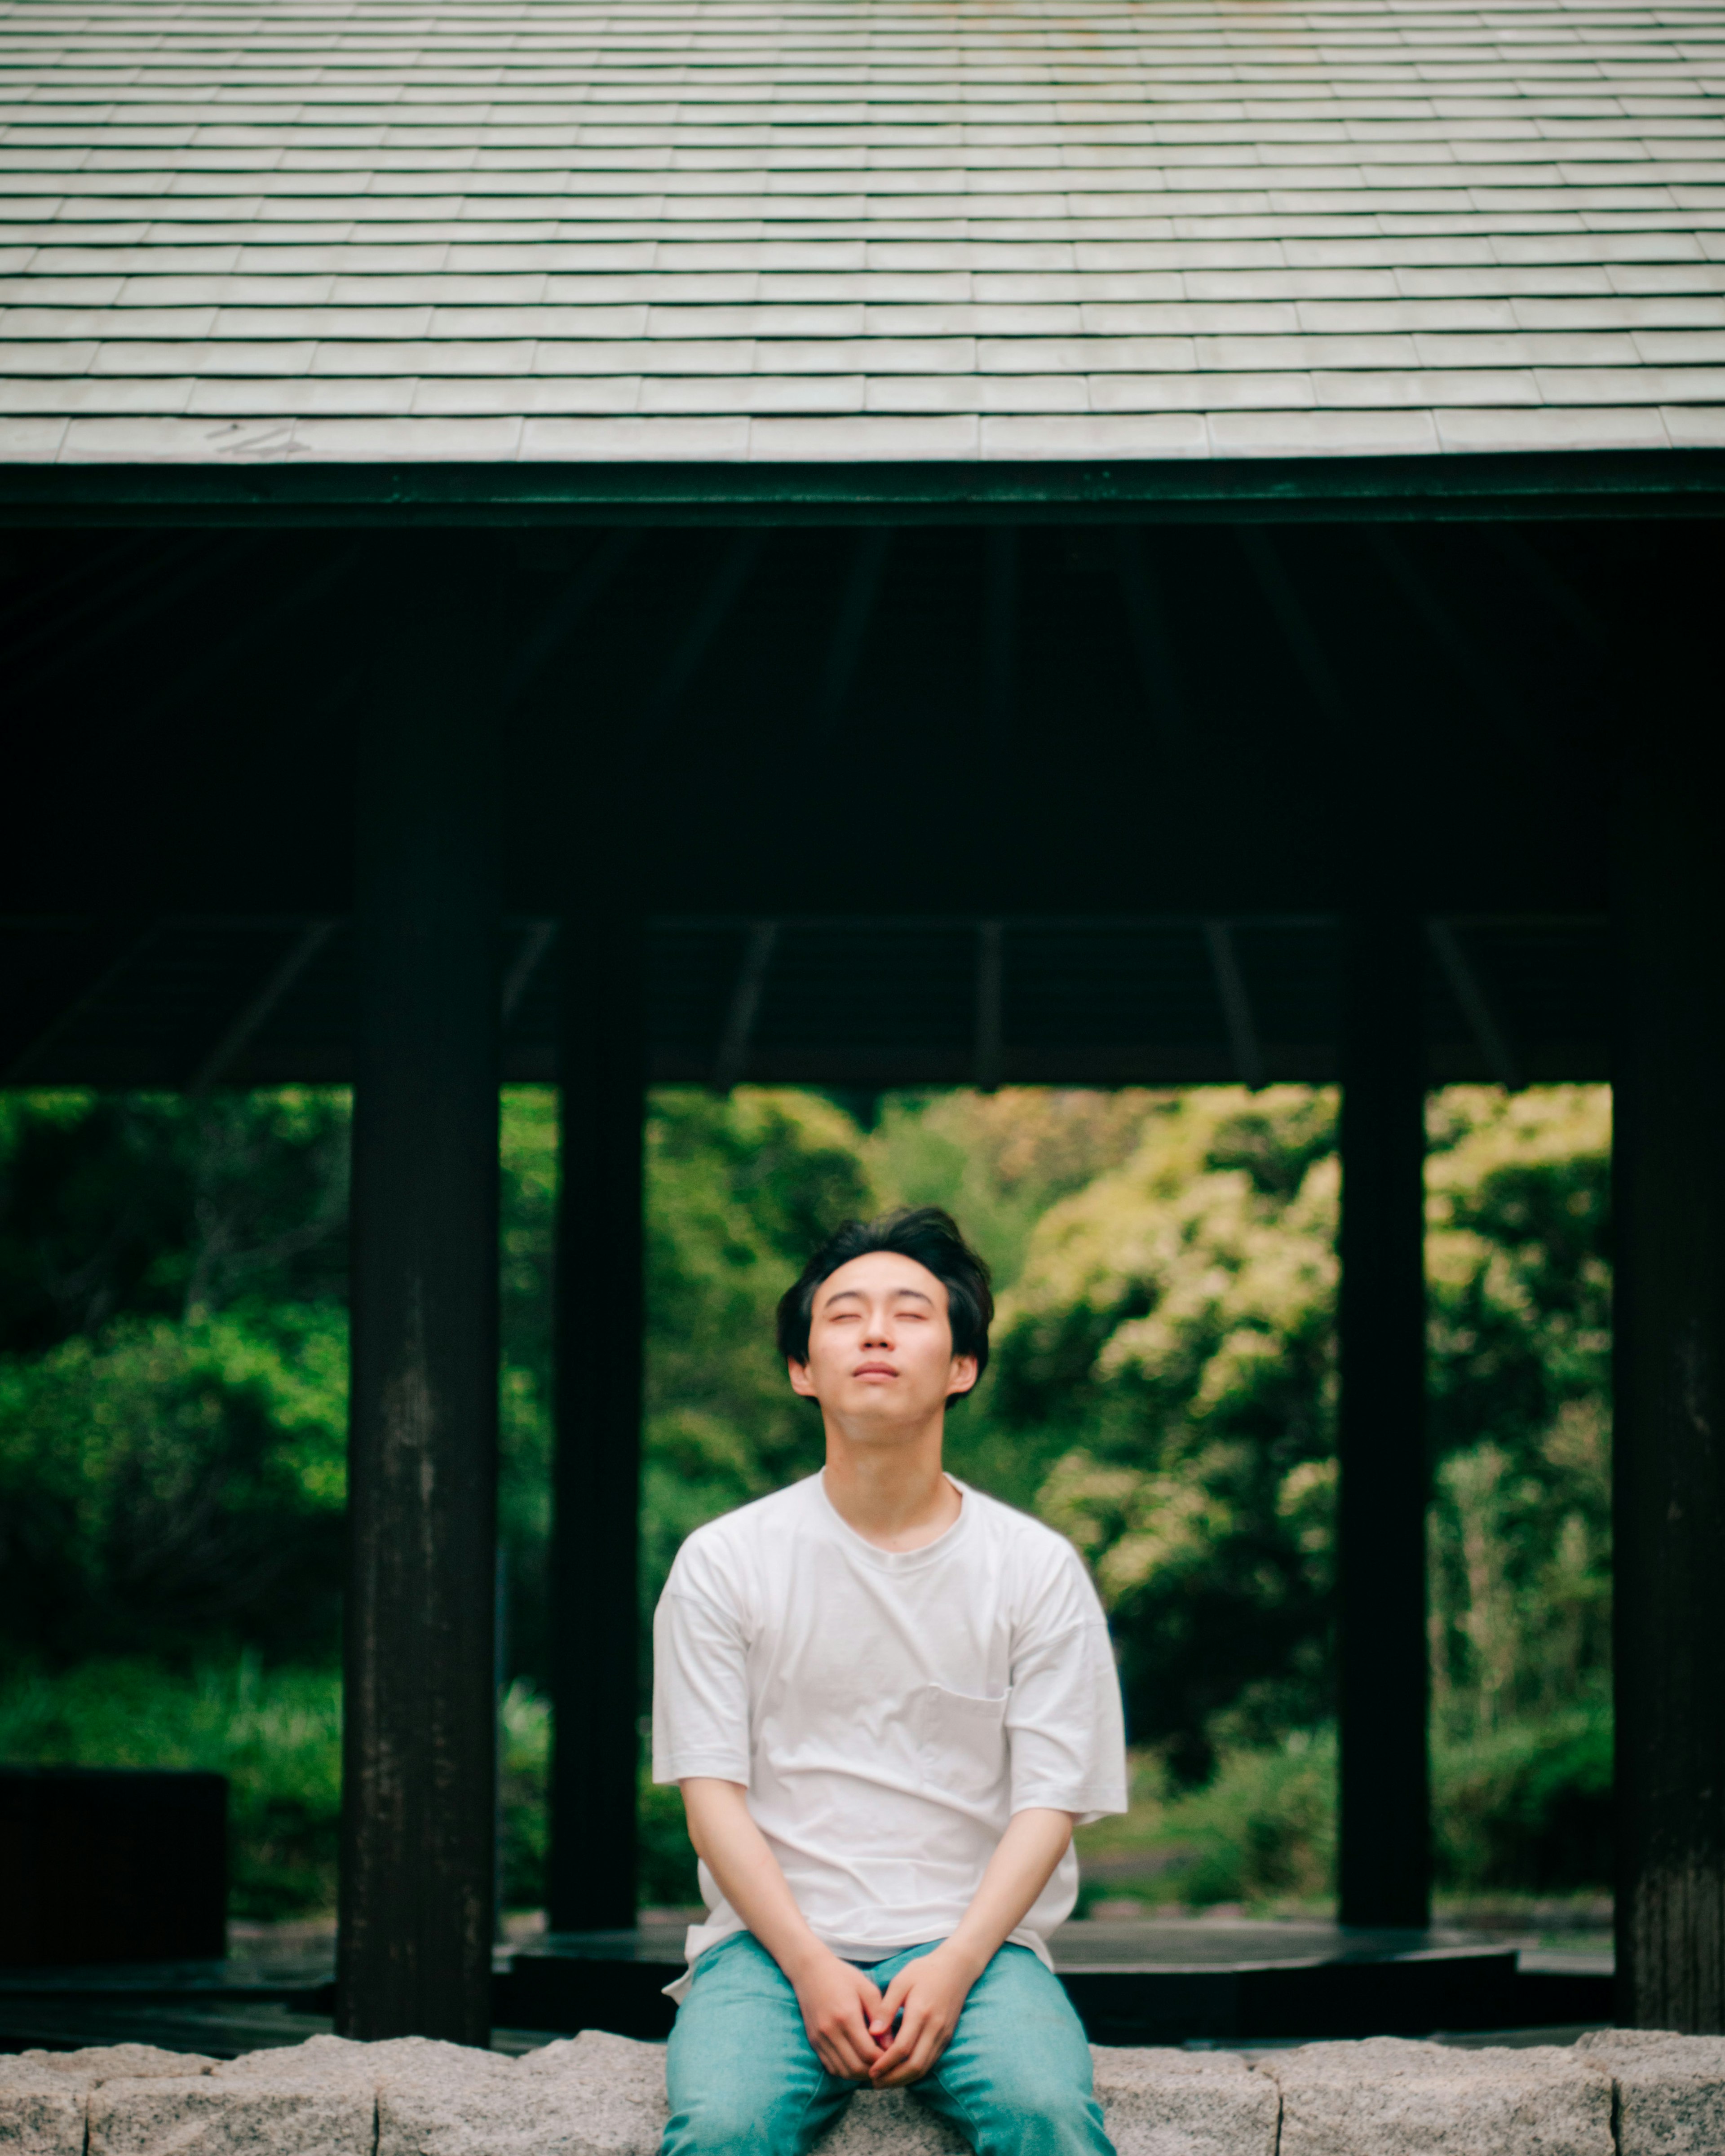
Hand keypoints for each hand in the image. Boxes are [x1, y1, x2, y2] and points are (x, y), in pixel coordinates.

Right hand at [790, 1947, 889, 2079]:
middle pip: (856, 2067)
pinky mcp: (814, 2042)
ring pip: (843, 2072)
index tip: (896, 2057)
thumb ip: (880, 2016)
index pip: (868, 2053)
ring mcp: (820, 2039)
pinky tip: (858, 2063)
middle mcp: (830, 2031)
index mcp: (846, 2016)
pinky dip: (846, 2071)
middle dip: (875, 2071)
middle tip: (888, 2065)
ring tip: (875, 2066)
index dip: (884, 2060)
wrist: (810, 1970)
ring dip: (861, 2074)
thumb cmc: (843, 1976)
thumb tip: (891, 2044)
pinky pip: (832, 2067)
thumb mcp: (868, 1989)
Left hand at [866, 1943, 981, 2086]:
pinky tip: (901, 2071)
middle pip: (915, 2065)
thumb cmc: (924, 1971)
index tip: (871, 2071)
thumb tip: (872, 2033)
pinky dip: (915, 2071)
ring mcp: (943, 2035)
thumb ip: (886, 2008)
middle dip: (894, 2078)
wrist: (956, 1968)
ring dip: (904, 2079)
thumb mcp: (901, 1981)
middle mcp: (935, 2028)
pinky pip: (931, 2061)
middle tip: (875, 2082)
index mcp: (921, 2012)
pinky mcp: (947, 2038)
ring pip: (924, 2067)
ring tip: (885, 2081)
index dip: (885, 2063)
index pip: (903, 2048)